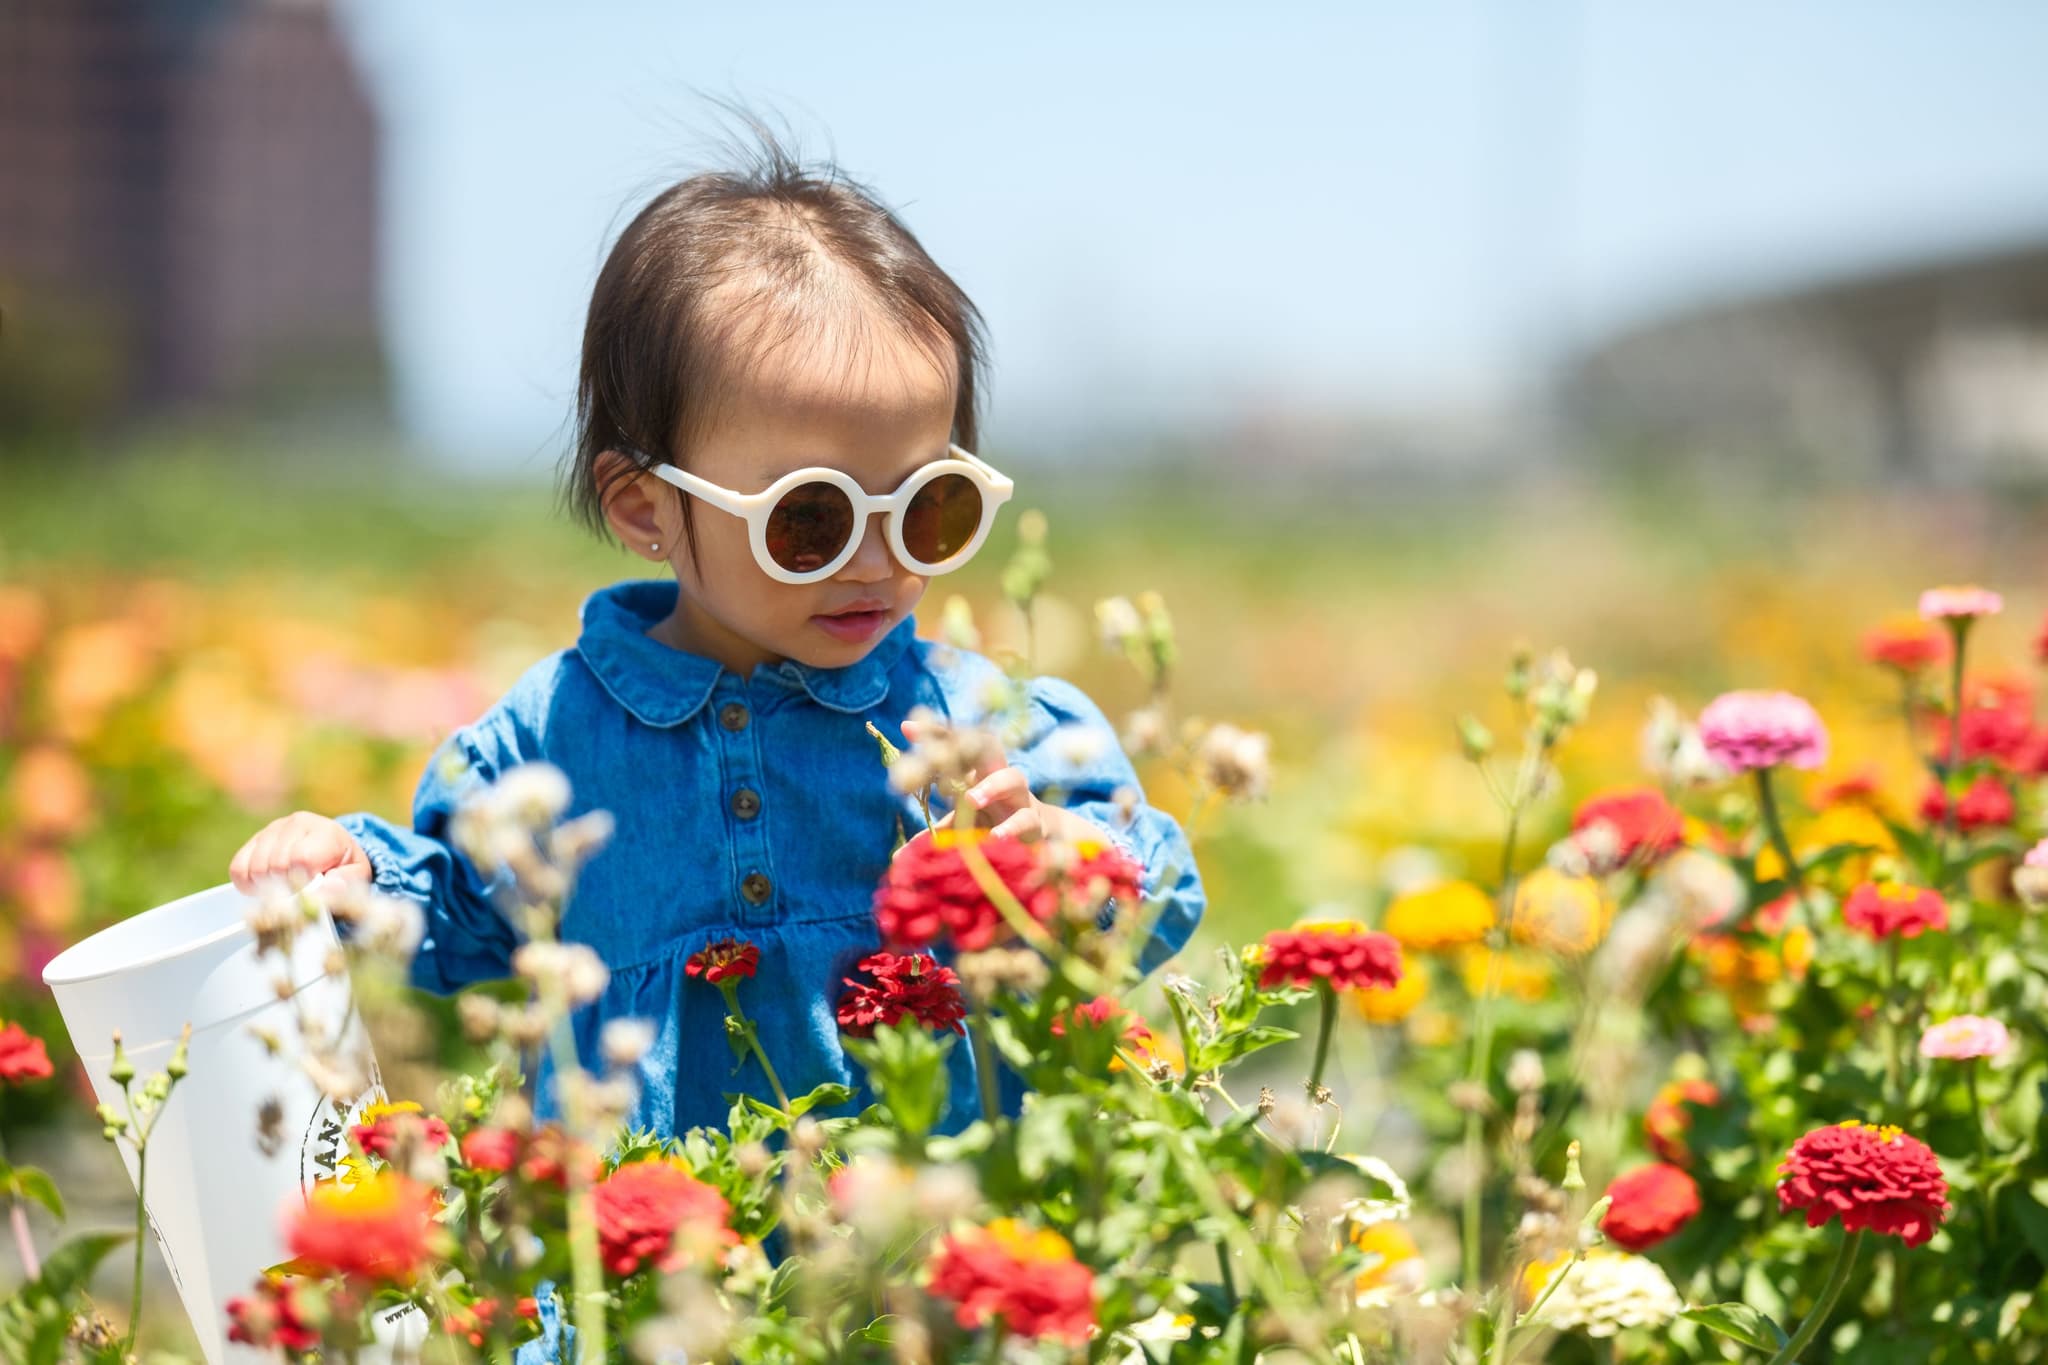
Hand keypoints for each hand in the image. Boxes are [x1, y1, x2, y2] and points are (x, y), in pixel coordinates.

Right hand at [230, 812, 372, 893]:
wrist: (333, 849)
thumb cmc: (344, 864)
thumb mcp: (356, 875)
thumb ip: (345, 882)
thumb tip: (327, 889)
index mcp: (324, 831)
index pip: (301, 858)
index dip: (303, 882)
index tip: (312, 889)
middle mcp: (296, 823)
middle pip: (276, 865)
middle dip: (286, 886)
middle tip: (299, 891)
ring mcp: (272, 829)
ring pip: (255, 867)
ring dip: (268, 887)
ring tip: (285, 888)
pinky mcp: (254, 840)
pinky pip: (238, 867)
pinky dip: (248, 883)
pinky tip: (265, 885)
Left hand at [893, 719, 1110, 857]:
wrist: (1039, 845)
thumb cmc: (995, 826)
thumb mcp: (964, 827)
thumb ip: (935, 834)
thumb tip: (898, 857)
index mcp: (978, 774)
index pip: (958, 746)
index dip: (935, 734)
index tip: (908, 727)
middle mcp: (999, 778)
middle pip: (987, 749)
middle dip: (966, 744)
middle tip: (939, 752)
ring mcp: (1020, 799)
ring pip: (1013, 778)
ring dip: (991, 786)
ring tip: (971, 799)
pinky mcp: (1036, 823)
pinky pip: (1026, 820)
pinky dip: (1011, 828)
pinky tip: (995, 837)